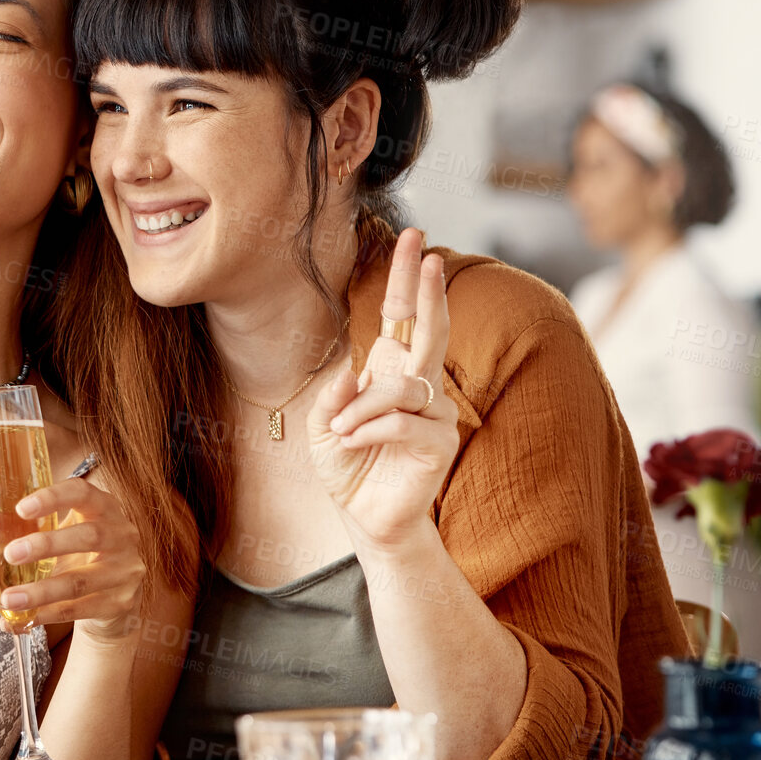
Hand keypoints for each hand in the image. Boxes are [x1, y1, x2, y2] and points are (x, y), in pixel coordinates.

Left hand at [0, 478, 145, 644]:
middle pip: (88, 537)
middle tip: (9, 554)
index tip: (21, 507)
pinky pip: (78, 610)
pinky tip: (21, 620)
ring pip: (79, 581)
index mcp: (103, 508)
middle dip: (46, 545)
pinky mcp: (119, 603)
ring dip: (40, 592)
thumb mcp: (55, 533)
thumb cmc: (76, 556)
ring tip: (8, 599)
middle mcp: (121, 536)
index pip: (82, 492)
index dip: (53, 497)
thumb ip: (15, 524)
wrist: (111, 601)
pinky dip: (45, 615)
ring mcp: (125, 571)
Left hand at [308, 227, 459, 551]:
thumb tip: (352, 373)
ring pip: (401, 388)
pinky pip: (401, 422)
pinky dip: (368, 430)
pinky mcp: (439, 444)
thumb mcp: (322, 427)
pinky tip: (351, 442)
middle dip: (428, 291)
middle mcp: (418, 387)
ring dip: (361, 408)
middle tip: (428, 255)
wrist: (366, 518)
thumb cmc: (347, 467)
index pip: (404, 317)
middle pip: (429, 329)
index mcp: (390, 374)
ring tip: (339, 431)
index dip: (409, 281)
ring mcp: (434, 414)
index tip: (415, 241)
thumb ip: (332, 396)